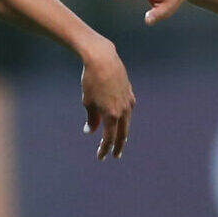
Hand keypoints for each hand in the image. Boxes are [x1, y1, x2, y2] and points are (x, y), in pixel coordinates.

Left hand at [79, 43, 133, 158]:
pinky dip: (124, 116)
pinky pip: (128, 108)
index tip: (101, 157)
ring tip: (121, 139)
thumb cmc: (91, 81)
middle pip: (122, 133)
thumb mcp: (88, 102)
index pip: (109, 139)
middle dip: (118, 145)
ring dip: (123, 131)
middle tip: (115, 155)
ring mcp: (128, 101)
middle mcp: (123, 110)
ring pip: (127, 121)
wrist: (103, 59)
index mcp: (112, 115)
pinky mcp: (129, 92)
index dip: (104, 149)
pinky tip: (122, 117)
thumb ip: (91, 119)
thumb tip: (91, 131)